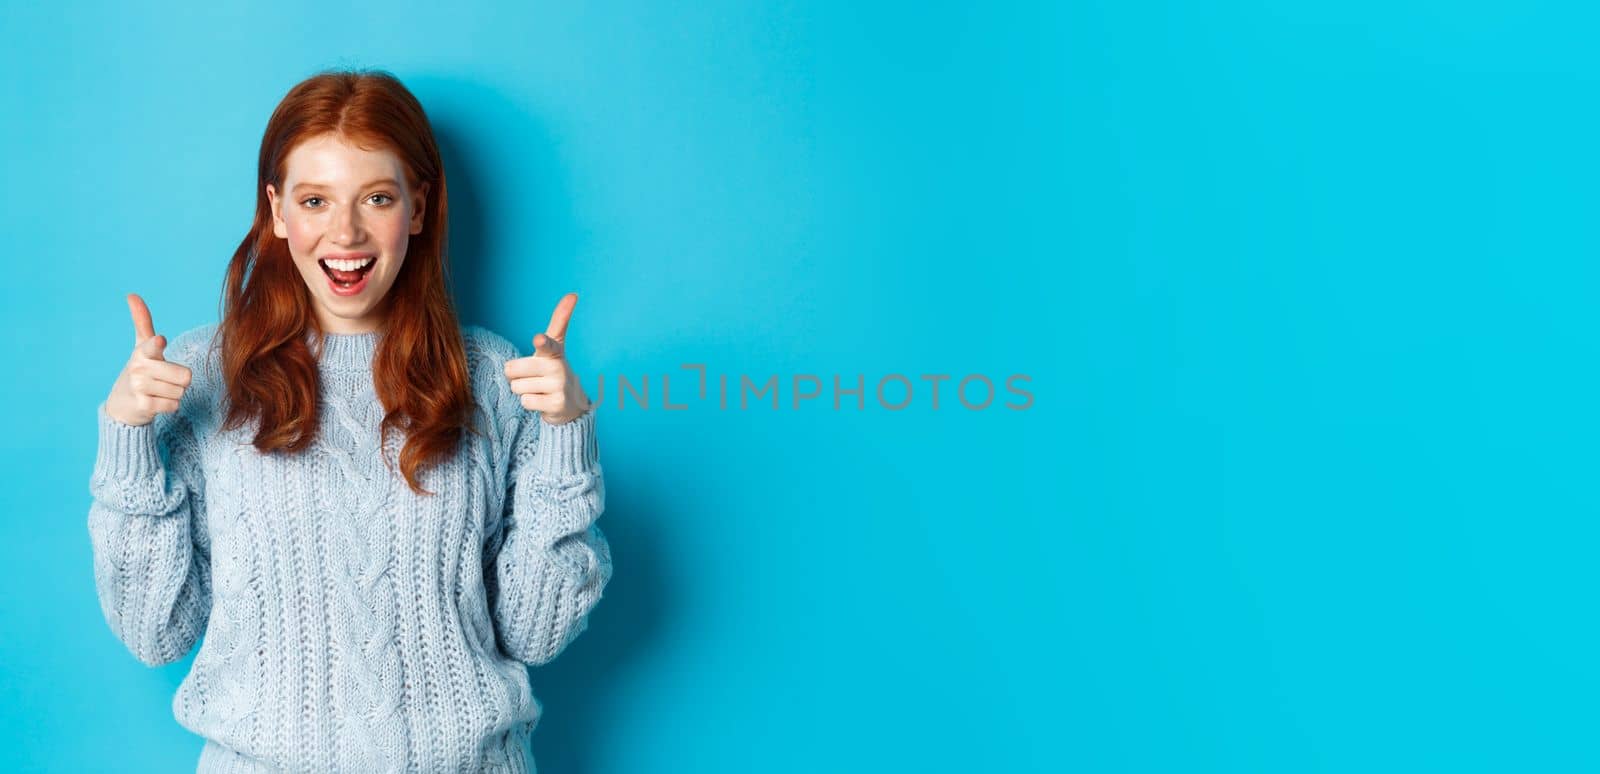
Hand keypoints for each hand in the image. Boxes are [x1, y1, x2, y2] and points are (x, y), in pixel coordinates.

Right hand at [104, 293, 192, 426]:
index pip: (152, 346)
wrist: (123, 402)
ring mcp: (139, 388)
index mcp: (143, 352)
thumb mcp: (141, 345)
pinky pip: (174, 405)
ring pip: (181, 392)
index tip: (160, 340)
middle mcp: (139, 368)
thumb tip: (132, 294)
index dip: (157, 345)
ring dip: (174, 393)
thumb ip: (142, 321)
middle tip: (165, 379)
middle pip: (186, 376)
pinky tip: (156, 402)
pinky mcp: (143, 406)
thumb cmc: (141, 370)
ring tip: (158, 390)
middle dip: (181, 380)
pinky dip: (170, 406)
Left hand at [504, 292, 592, 425]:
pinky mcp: (556, 405)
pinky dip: (530, 403)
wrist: (571, 403)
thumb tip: (573, 294)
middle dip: (515, 375)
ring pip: (517, 387)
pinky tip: (542, 401)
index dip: (541, 342)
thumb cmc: (554, 369)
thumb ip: (559, 321)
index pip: (547, 344)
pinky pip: (525, 402)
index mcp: (554, 352)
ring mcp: (558, 387)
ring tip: (539, 389)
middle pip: (513, 370)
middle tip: (531, 376)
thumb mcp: (554, 346)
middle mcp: (558, 368)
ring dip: (523, 390)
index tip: (539, 338)